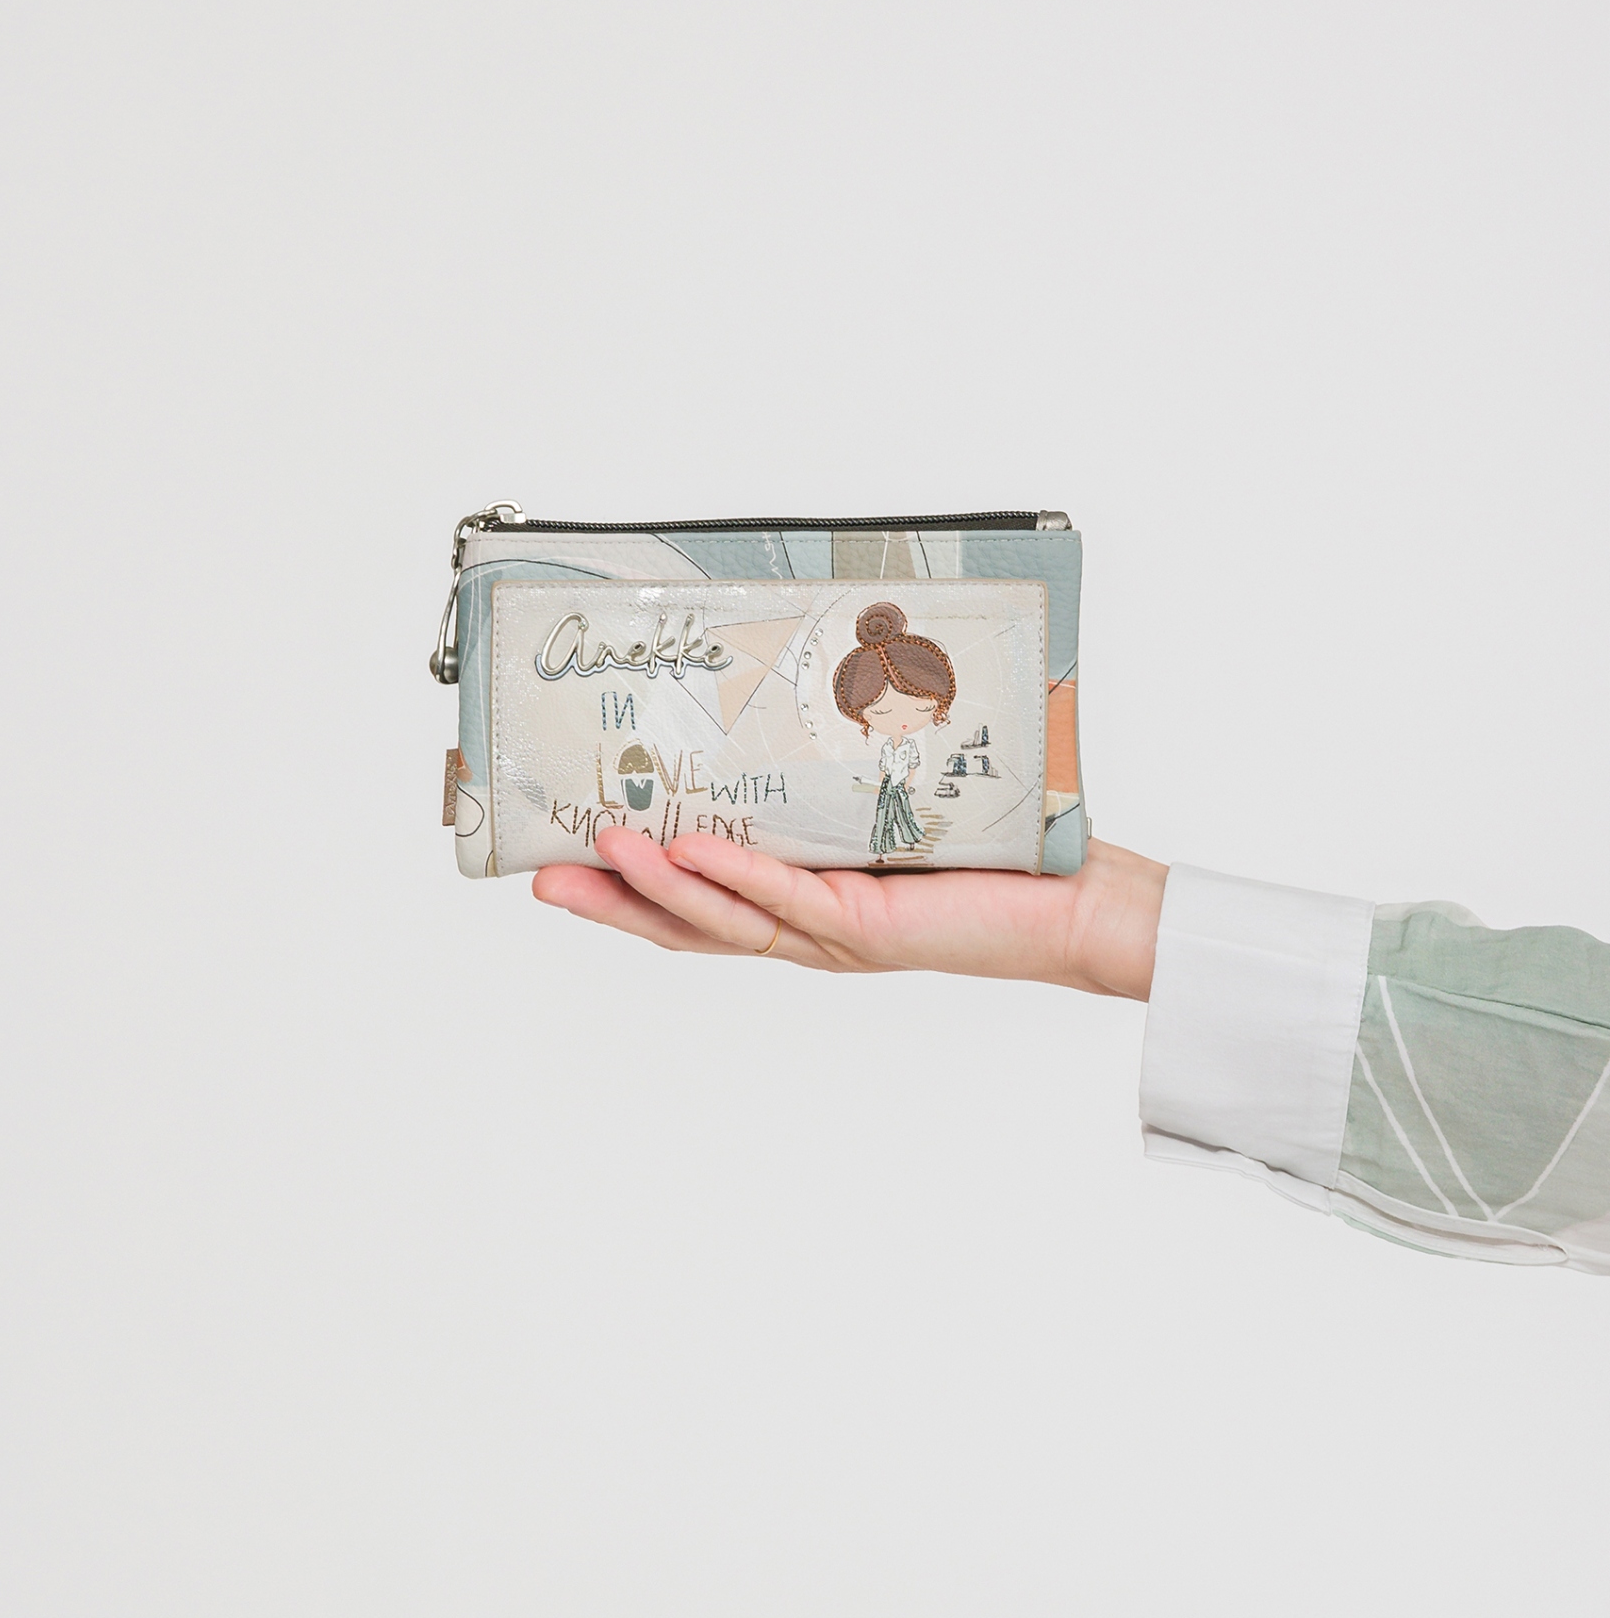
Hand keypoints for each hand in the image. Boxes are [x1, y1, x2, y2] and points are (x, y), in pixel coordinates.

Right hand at [534, 828, 1165, 999]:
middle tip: (538, 878)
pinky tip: (685, 853)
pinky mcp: (873, 928)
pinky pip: (787, 900)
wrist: (1078, 904)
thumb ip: (839, 773)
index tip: (560, 861)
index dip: (626, 892)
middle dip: (610, 904)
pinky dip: (733, 879)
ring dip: (653, 889)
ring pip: (723, 920)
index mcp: (805, 903)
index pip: (698, 905)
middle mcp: (809, 929)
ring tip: (597, 850)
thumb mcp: (893, 804)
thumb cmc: (998, 855)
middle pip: (688, 926)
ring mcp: (836, 936)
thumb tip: (802, 681)